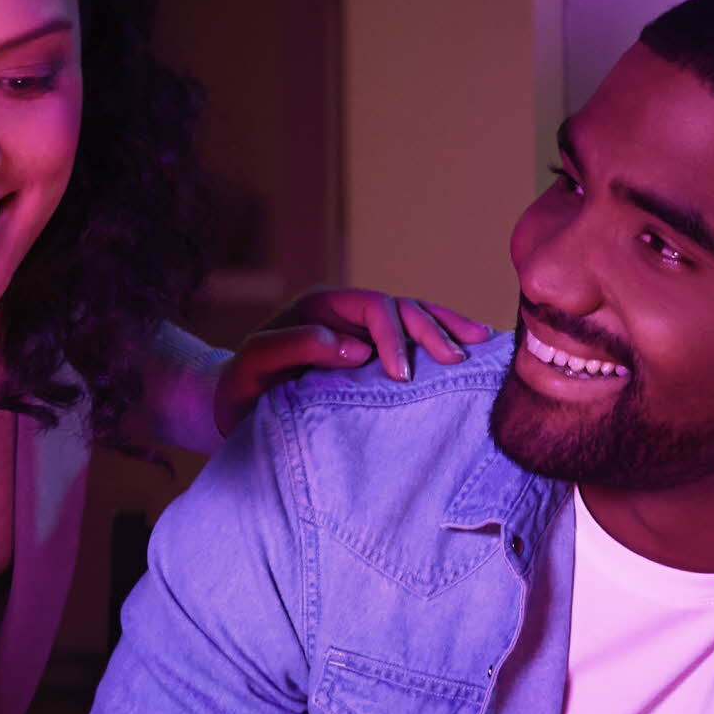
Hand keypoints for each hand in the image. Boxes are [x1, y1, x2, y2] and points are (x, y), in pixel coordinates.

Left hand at [212, 287, 484, 426]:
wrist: (233, 406)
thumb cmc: (242, 387)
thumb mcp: (254, 365)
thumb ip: (293, 347)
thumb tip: (352, 347)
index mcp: (322, 307)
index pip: (374, 308)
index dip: (393, 336)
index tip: (401, 375)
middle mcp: (348, 313)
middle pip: (404, 308)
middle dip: (432, 331)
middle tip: (454, 361)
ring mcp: (363, 332)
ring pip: (417, 318)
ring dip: (448, 330)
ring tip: (480, 344)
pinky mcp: (374, 356)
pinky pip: (415, 342)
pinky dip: (443, 341)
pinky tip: (471, 349)